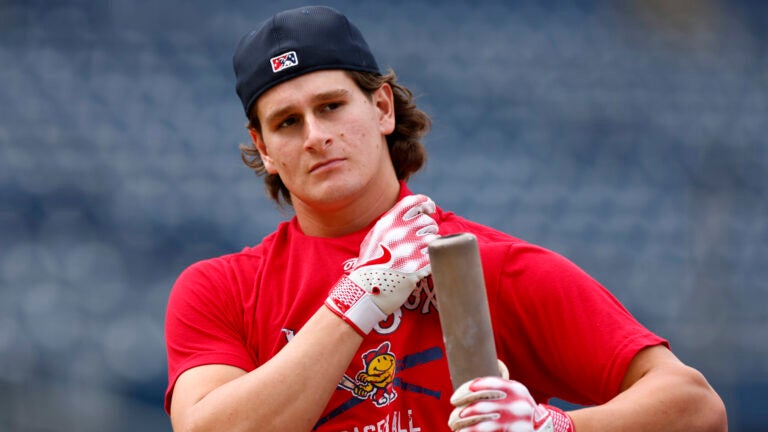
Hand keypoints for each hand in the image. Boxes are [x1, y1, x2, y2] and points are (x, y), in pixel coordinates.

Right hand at [325, 194, 438, 334]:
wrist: (366, 290)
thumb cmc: (369, 264)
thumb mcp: (374, 237)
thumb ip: (390, 224)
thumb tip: (409, 214)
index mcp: (389, 223)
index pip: (414, 202)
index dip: (425, 203)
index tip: (429, 209)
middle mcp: (401, 232)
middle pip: (427, 221)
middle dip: (428, 228)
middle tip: (422, 237)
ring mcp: (411, 248)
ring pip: (434, 237)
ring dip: (431, 243)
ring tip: (422, 251)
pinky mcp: (420, 265)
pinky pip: (435, 254)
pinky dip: (432, 257)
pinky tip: (423, 263)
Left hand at [449, 377, 574, 431]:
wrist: (545, 428)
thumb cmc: (520, 410)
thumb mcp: (513, 395)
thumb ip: (494, 391)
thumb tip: (463, 395)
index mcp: (515, 388)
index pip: (485, 384)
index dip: (466, 390)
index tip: (454, 399)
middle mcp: (517, 402)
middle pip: (480, 405)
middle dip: (462, 412)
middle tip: (452, 418)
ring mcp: (518, 420)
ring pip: (482, 423)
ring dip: (465, 427)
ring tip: (455, 428)